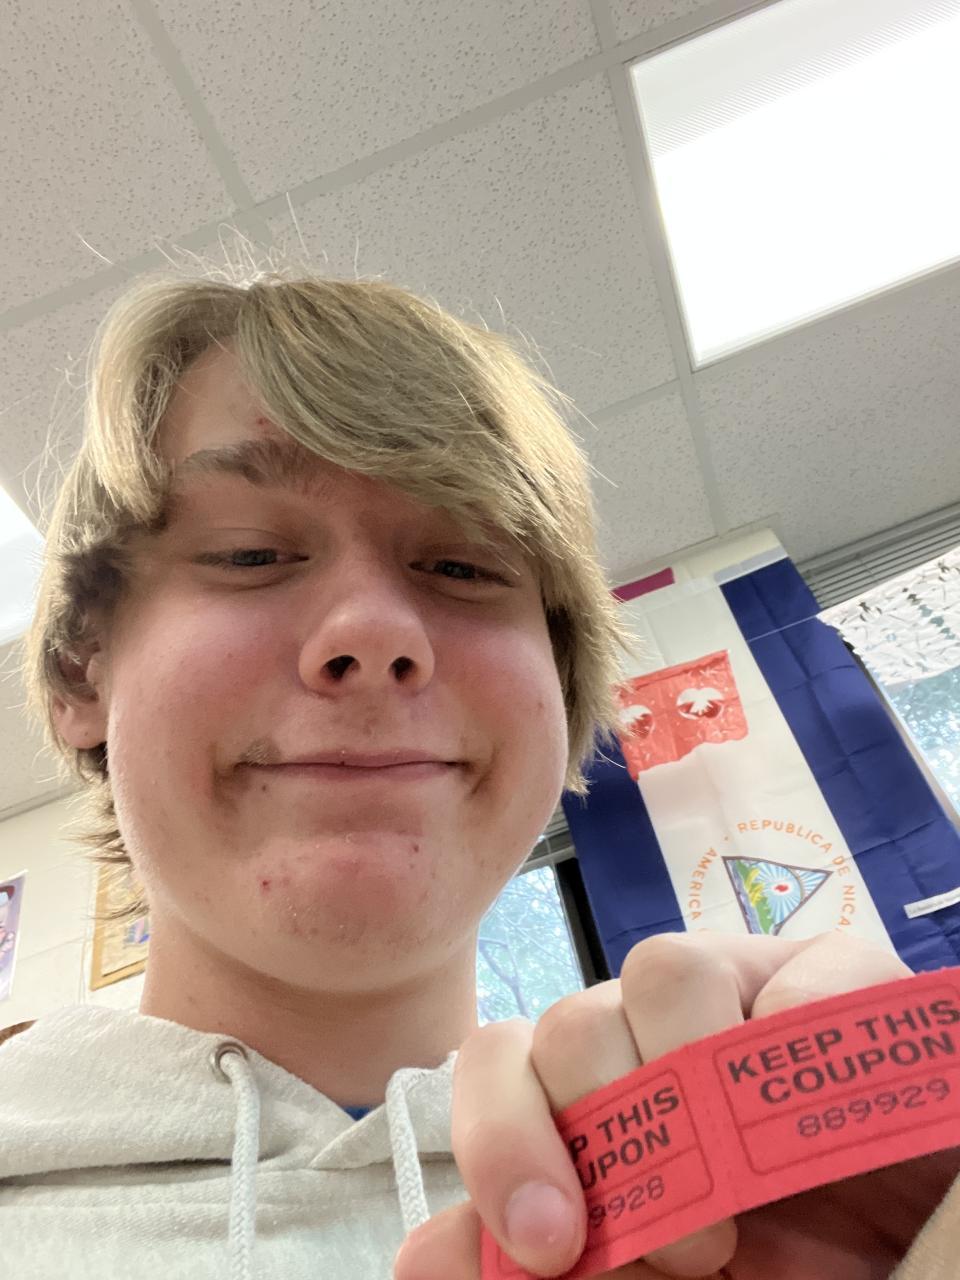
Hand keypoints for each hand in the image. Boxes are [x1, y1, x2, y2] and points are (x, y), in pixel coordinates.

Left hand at [393, 931, 959, 1278]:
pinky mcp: (835, 972)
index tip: (545, 1241)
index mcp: (595, 1090)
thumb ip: (537, 1273)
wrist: (909, 1247)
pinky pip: (797, 970)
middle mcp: (650, 1026)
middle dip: (611, 1134)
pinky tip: (815, 1102)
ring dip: (692, 1082)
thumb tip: (419, 1260)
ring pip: (662, 967)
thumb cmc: (780, 1267)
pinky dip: (797, 1038)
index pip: (498, 1061)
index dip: (501, 1139)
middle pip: (571, 1021)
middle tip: (688, 1244)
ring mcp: (742, 987)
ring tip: (748, 1184)